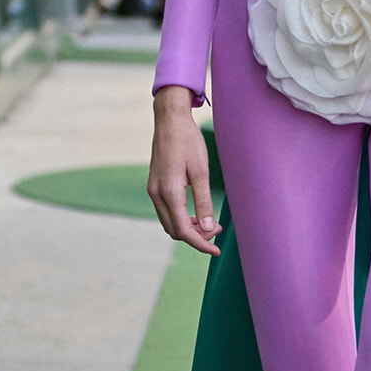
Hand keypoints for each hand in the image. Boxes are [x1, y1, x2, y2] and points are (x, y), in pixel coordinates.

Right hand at [147, 87, 221, 255]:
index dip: (200, 244)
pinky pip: (166, 211)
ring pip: (169, 222)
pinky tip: (197, 212)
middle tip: (218, 230)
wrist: (169, 120)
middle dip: (196, 236)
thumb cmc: (188, 141)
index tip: (216, 250)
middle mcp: (157, 194)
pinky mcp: (154, 185)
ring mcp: (153, 190)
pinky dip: (181, 217)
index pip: (184, 230)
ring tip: (210, 222)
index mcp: (169, 192)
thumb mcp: (201, 171)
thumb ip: (203, 201)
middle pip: (175, 230)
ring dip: (189, 227)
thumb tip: (209, 228)